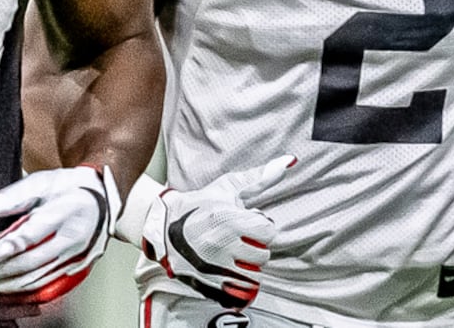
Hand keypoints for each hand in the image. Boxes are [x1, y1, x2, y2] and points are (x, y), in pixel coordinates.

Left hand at [0, 165, 118, 302]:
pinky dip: (20, 289)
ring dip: (3, 284)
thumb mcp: (42, 181)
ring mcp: (75, 257)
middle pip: (29, 263)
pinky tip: (2, 287)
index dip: (3, 250)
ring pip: (35, 278)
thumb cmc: (70, 187)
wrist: (103, 198)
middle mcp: (72, 239)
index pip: (30, 236)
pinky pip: (44, 284)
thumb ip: (11, 196)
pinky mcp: (75, 269)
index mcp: (65, 212)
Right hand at [116, 156, 291, 306]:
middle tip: (242, 240)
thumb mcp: (228, 187)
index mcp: (228, 219)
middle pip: (262, 256)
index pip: (268, 233)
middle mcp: (221, 244)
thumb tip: (289, 161)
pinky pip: (236, 291)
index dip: (262, 228)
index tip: (251, 224)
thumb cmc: (200, 204)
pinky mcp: (205, 282)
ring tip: (235, 254)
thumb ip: (260, 176)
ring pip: (252, 275)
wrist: (163, 226)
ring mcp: (213, 266)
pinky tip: (228, 269)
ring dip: (248, 266)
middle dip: (256, 248)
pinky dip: (237, 282)